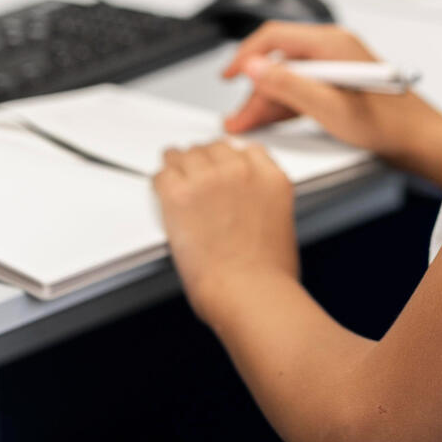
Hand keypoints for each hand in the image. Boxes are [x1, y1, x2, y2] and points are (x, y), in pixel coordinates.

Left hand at [154, 139, 297, 326]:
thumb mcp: (282, 227)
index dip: (232, 159)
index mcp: (270, 179)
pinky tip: (160, 188)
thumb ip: (264, 205)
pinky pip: (162, 175)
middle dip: (204, 160)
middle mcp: (240, 171)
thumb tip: (250, 211)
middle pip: (214, 148)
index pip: (248, 151)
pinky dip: (160, 182)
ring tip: (172, 171)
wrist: (250, 292)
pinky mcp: (179, 194)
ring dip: (179, 164)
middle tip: (194, 171)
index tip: (223, 166)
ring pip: (185, 155)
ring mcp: (208, 180)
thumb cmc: (268, 276)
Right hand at [222, 22, 441, 161]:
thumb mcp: (328, 107)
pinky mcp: (339, 84)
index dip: (246, 55)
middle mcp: (333, 49)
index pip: (274, 37)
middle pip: (279, 62)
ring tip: (248, 125)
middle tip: (239, 119)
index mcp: (331, 43)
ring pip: (289, 78)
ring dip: (267, 101)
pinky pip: (303, 89)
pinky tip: (271, 122)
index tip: (228, 75)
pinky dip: (286, 105)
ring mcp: (336, 66)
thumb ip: (288, 84)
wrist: (418, 140)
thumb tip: (254, 66)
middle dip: (256, 91)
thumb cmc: (387, 124)